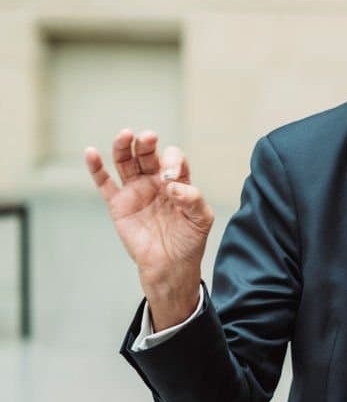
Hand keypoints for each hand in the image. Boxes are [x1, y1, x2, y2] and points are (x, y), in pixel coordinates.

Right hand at [85, 129, 213, 329]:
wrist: (171, 266)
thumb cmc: (189, 241)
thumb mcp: (201, 219)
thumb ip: (192, 199)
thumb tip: (173, 186)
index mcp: (178, 181)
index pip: (174, 160)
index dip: (173, 161)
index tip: (172, 175)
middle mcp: (155, 181)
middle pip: (148, 155)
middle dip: (147, 144)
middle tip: (148, 137)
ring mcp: (136, 191)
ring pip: (126, 163)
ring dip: (124, 147)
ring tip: (125, 135)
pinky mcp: (119, 205)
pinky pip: (104, 183)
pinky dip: (96, 168)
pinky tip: (91, 153)